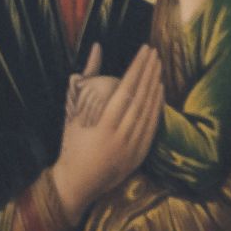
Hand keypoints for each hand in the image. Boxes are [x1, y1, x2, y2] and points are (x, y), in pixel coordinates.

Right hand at [50, 44, 161, 217]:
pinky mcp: (139, 155)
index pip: (126, 90)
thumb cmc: (71, 144)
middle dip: (149, 72)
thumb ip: (85, 79)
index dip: (137, 68)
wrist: (76, 183)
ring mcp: (132, 148)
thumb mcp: (73, 113)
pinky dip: (157, 107)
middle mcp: (120, 137)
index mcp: (102, 127)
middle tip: (154, 53)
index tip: (145, 50)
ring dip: (155, 87)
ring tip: (157, 67)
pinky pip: (152, 127)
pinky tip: (159, 91)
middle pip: (141, 98)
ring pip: (149, 112)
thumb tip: (96, 47)